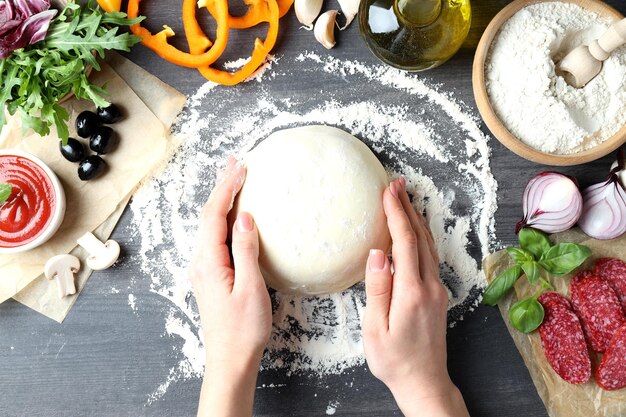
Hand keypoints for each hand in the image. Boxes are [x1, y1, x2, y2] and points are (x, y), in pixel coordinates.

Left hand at [189, 157, 270, 416]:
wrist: (230, 360)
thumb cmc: (243, 329)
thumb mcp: (251, 288)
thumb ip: (246, 250)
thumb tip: (245, 217)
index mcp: (209, 262)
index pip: (215, 215)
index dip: (227, 188)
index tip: (241, 167)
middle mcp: (201, 261)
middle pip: (209, 215)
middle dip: (222, 186)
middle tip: (236, 162)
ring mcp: (204, 268)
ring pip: (211, 225)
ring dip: (223, 200)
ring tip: (235, 178)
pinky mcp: (212, 275)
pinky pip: (215, 238)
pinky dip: (225, 218)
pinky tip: (235, 214)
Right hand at [362, 177, 468, 416]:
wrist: (424, 382)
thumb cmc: (394, 360)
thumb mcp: (376, 329)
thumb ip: (377, 289)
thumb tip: (378, 254)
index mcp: (411, 292)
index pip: (405, 242)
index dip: (396, 214)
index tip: (388, 191)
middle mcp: (429, 286)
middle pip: (421, 237)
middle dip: (408, 207)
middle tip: (397, 183)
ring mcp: (437, 290)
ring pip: (429, 245)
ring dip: (417, 219)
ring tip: (405, 198)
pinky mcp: (438, 295)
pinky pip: (431, 257)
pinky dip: (422, 236)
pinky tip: (415, 231)